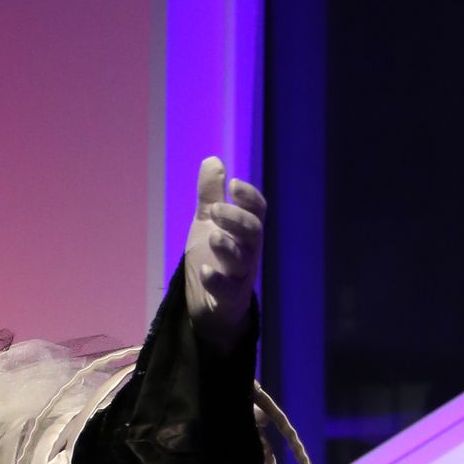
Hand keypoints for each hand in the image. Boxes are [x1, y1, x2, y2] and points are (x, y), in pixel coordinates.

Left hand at [184, 157, 264, 341]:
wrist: (210, 304)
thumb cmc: (213, 257)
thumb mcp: (208, 223)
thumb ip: (211, 195)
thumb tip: (214, 160)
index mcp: (245, 231)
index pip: (257, 211)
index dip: (249, 197)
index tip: (234, 184)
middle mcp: (248, 251)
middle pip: (253, 232)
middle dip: (236, 219)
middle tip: (215, 209)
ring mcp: (240, 275)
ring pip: (243, 260)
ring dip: (228, 247)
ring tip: (213, 235)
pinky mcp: (228, 297)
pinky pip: (227, 290)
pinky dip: (217, 281)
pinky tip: (206, 271)